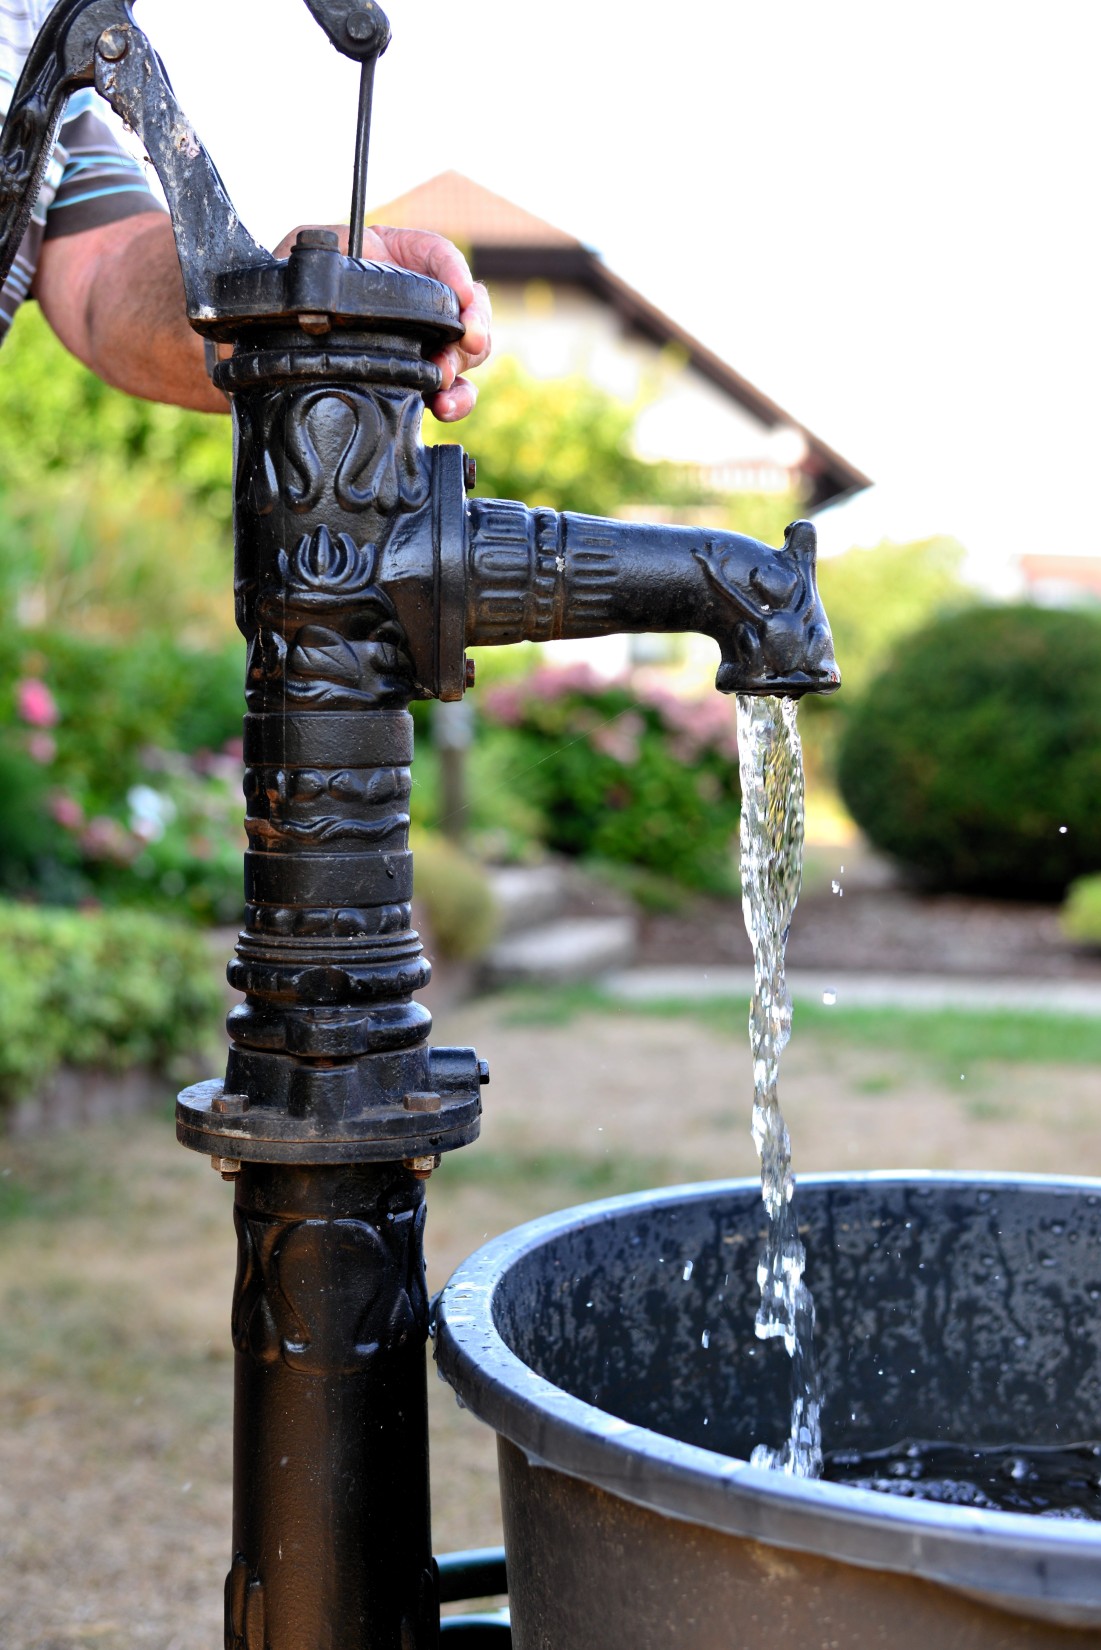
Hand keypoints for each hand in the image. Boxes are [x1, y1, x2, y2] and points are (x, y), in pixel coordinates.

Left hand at [273, 223, 490, 421]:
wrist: (257, 354)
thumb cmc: (277, 299)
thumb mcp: (295, 258)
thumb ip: (327, 252)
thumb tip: (347, 257)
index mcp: (393, 258)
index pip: (438, 256)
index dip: (456, 273)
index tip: (463, 296)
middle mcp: (413, 302)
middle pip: (466, 308)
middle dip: (473, 328)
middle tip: (466, 343)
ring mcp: (418, 345)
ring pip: (466, 353)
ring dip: (464, 367)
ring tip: (446, 381)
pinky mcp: (415, 384)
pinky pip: (452, 391)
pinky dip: (457, 400)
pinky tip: (443, 407)